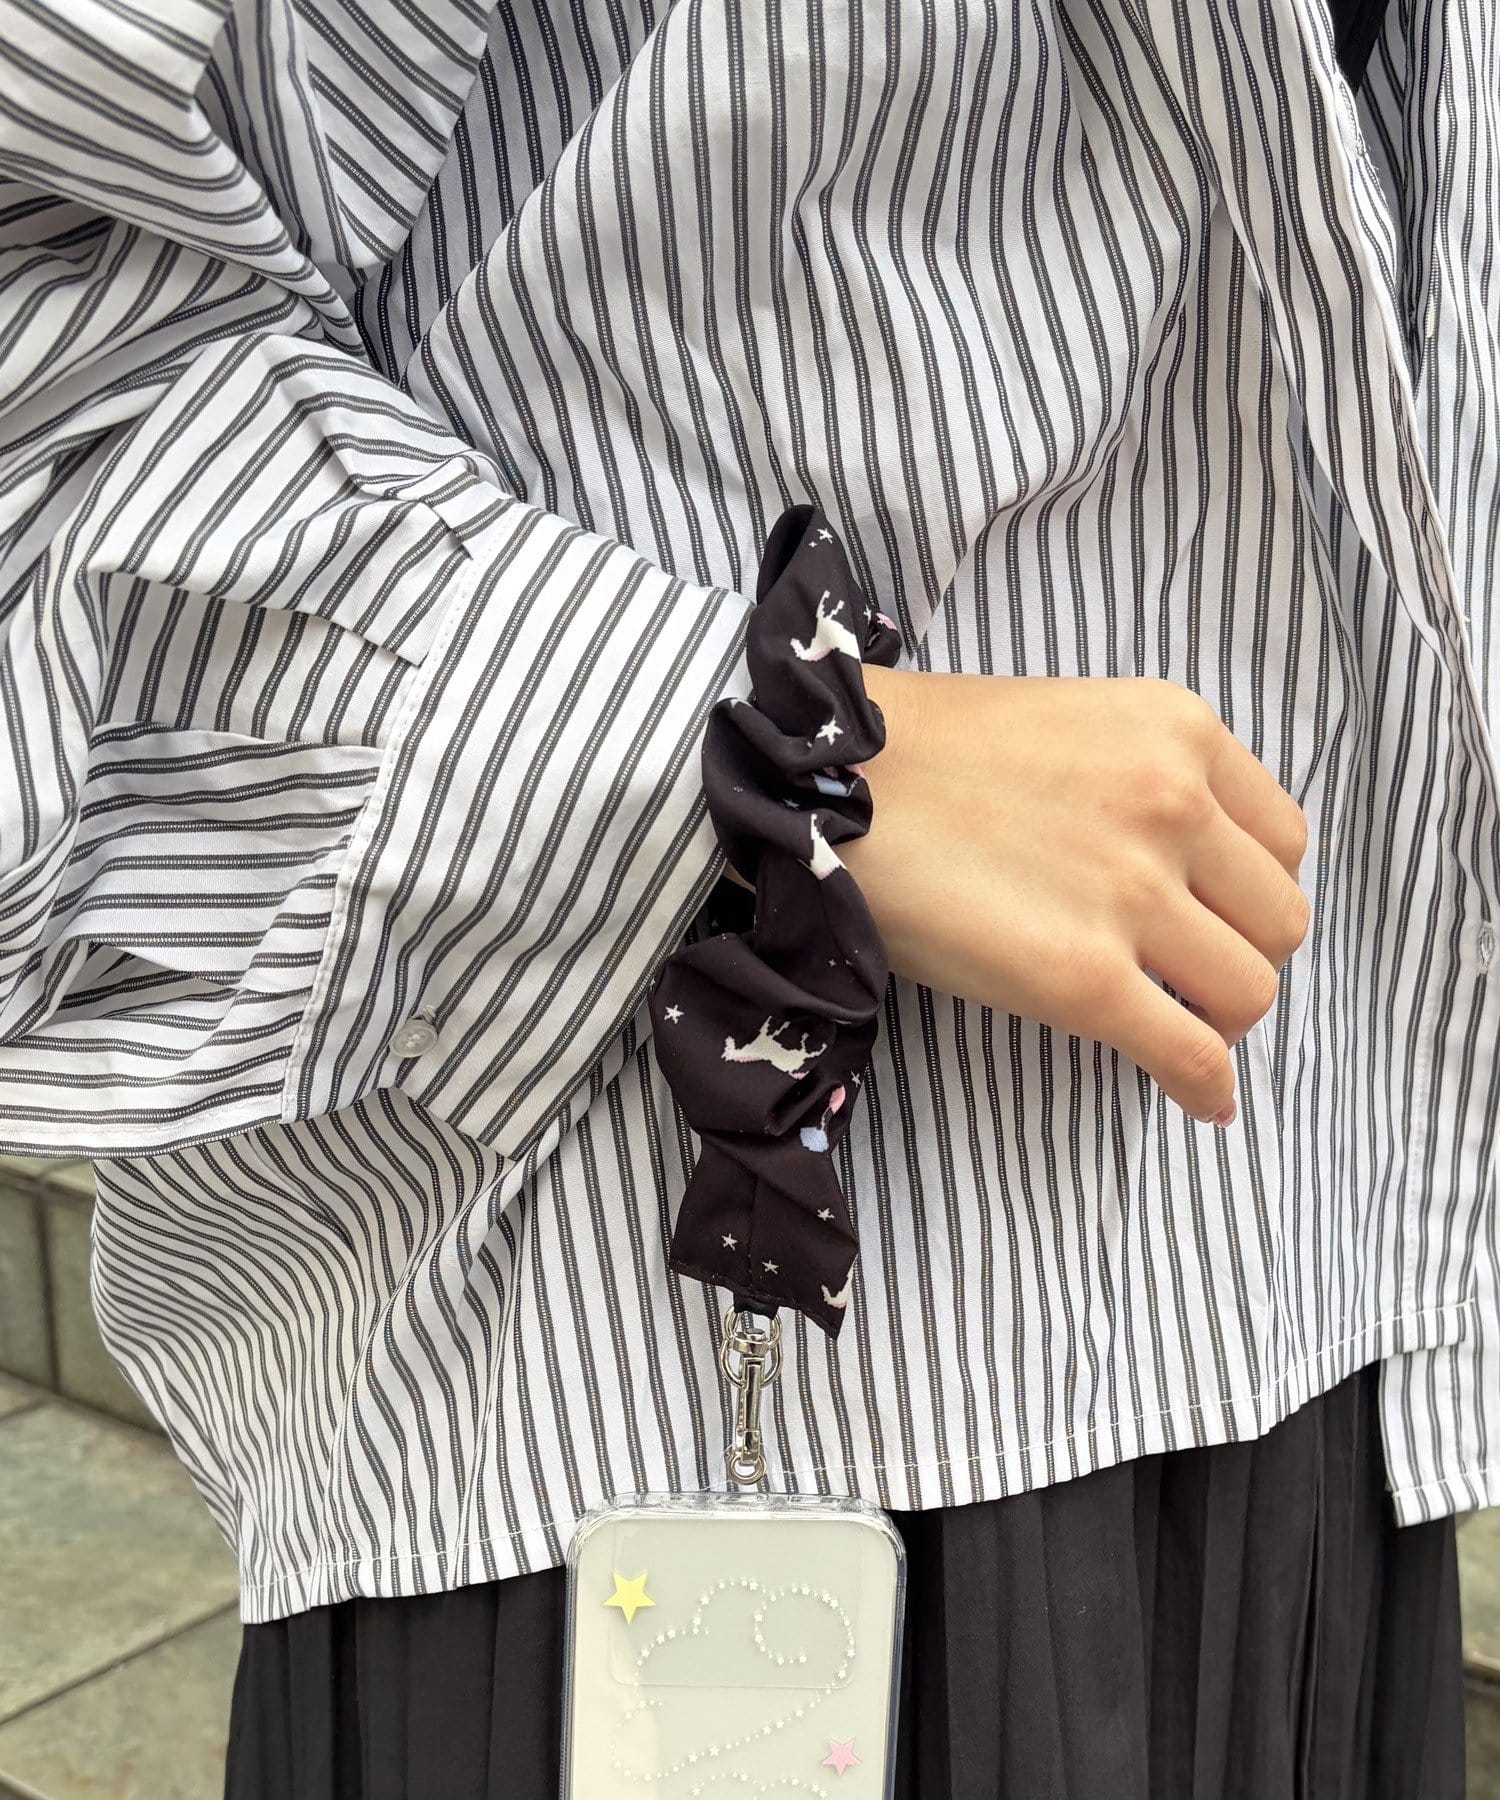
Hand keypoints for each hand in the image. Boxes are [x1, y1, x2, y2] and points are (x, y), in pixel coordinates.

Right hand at [737, 667, 1307, 1126]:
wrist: (821, 781)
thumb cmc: (919, 753)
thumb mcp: (1071, 724)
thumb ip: (1144, 780)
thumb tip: (1180, 871)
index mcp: (1177, 731)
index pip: (1283, 838)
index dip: (1251, 888)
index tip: (1214, 915)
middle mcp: (1175, 804)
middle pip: (1279, 918)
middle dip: (1245, 956)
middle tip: (1191, 977)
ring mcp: (1133, 892)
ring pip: (1252, 990)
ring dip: (1223, 1021)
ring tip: (1178, 1028)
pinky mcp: (1083, 977)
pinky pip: (1190, 1055)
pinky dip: (1207, 1089)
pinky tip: (1199, 1102)